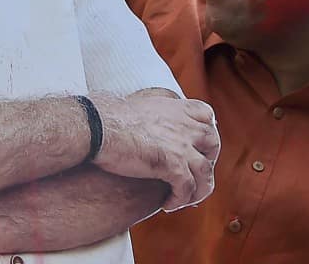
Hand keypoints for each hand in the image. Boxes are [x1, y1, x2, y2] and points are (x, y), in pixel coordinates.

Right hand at [92, 90, 218, 211]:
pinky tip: (168, 204)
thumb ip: (151, 110)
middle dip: (208, 161)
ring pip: (206, 173)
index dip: (206, 131)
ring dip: (199, 189)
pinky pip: (187, 189)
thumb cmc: (106, 118)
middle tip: (193, 174)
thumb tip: (147, 118)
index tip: (198, 145)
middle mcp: (183, 125)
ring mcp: (181, 145)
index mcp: (175, 108)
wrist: (95, 127)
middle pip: (213, 143)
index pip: (206, 116)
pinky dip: (180, 199)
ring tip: (184, 199)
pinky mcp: (172, 165)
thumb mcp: (136, 105)